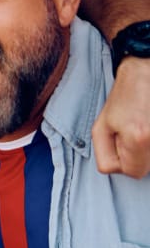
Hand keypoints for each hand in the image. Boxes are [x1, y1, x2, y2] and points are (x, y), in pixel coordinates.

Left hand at [92, 56, 149, 177]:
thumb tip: (120, 169)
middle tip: (131, 132)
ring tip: (141, 126)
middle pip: (147, 168)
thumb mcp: (101, 127)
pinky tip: (147, 123)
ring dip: (145, 148)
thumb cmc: (122, 98)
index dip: (124, 161)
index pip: (133, 173)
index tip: (120, 142)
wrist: (146, 74)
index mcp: (138, 137)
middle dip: (135, 155)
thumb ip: (105, 154)